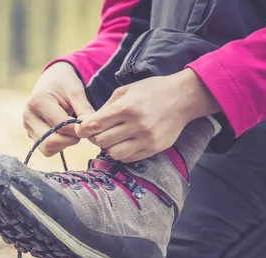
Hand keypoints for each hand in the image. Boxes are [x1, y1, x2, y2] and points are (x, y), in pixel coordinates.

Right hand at [23, 62, 94, 156]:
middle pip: (50, 142)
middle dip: (70, 139)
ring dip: (64, 144)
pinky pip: (46, 149)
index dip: (77, 129)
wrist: (51, 79)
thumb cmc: (65, 83)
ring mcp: (27, 127)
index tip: (88, 124)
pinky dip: (59, 145)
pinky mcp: (31, 134)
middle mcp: (28, 116)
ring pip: (47, 149)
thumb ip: (84, 110)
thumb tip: (91, 129)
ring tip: (71, 129)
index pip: (60, 126)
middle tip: (80, 130)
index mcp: (37, 102)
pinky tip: (64, 132)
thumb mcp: (76, 91)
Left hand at [75, 69, 220, 162]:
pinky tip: (124, 143)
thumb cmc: (152, 91)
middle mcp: (137, 125)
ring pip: (113, 153)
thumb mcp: (126, 91)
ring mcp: (147, 139)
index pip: (96, 124)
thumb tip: (85, 122)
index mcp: (127, 108)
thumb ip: (105, 107)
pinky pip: (128, 158)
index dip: (84, 128)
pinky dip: (121, 152)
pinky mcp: (154, 148)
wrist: (184, 98)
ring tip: (112, 138)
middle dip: (95, 137)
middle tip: (97, 132)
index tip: (81, 128)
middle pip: (102, 141)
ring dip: (108, 147)